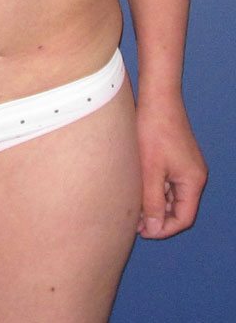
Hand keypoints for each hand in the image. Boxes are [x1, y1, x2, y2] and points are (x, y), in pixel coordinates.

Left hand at [135, 94, 207, 238]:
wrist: (157, 98)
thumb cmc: (153, 131)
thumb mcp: (150, 171)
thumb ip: (153, 201)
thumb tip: (154, 229)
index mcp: (193, 181)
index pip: (184, 218)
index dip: (164, 229)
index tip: (142, 231)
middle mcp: (194, 175)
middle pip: (180, 208)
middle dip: (159, 218)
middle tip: (135, 221)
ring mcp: (187, 165)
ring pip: (173, 195)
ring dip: (156, 203)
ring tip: (134, 207)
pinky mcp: (177, 157)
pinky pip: (169, 181)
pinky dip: (156, 189)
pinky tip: (138, 188)